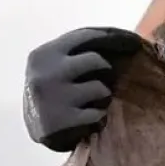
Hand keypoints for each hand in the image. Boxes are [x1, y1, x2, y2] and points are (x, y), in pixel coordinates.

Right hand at [23, 28, 142, 151]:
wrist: (33, 129)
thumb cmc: (51, 92)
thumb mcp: (52, 66)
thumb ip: (74, 54)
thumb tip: (116, 42)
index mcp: (44, 55)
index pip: (84, 36)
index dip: (112, 37)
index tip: (131, 42)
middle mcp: (46, 73)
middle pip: (96, 60)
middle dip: (107, 70)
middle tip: (107, 79)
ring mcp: (54, 98)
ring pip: (100, 88)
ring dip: (104, 96)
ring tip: (95, 102)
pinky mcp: (62, 121)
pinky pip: (98, 114)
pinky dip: (99, 117)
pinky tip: (91, 118)